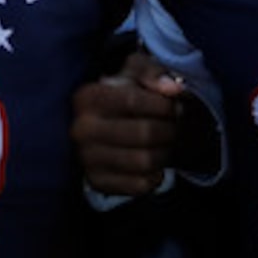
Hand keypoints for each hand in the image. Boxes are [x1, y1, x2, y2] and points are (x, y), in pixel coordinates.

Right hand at [72, 52, 201, 197]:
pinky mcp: (98, 182)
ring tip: (167, 144)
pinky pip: (141, 185)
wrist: (100, 125)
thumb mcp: (133, 72)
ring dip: (166, 153)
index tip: (175, 107)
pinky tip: (155, 164)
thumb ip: (153, 74)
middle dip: (169, 130)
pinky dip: (156, 176)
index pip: (133, 101)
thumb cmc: (122, 93)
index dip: (163, 105)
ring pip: (145, 161)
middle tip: (175, 127)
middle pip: (145, 133)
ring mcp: (87, 158)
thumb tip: (173, 90)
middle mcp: (82, 129)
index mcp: (87, 97)